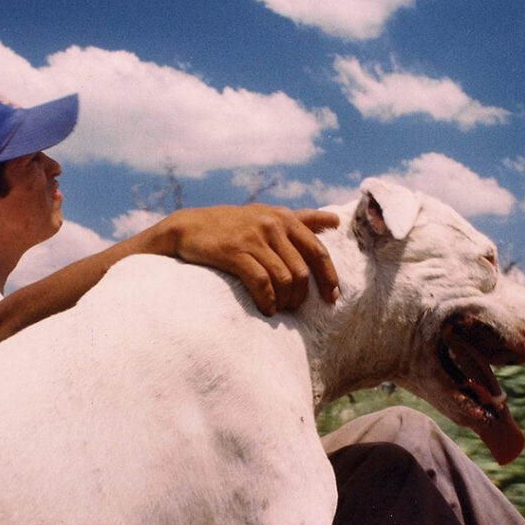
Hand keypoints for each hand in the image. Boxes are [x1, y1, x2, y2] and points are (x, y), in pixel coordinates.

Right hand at [158, 204, 339, 314]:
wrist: (189, 227)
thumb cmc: (232, 224)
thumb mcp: (267, 215)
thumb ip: (302, 218)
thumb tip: (335, 220)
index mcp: (285, 218)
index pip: (318, 251)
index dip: (328, 277)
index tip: (331, 298)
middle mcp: (272, 224)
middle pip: (302, 270)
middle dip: (301, 295)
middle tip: (293, 308)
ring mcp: (253, 237)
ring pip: (283, 278)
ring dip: (283, 300)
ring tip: (278, 309)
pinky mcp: (235, 251)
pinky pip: (261, 282)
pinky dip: (267, 300)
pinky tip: (266, 309)